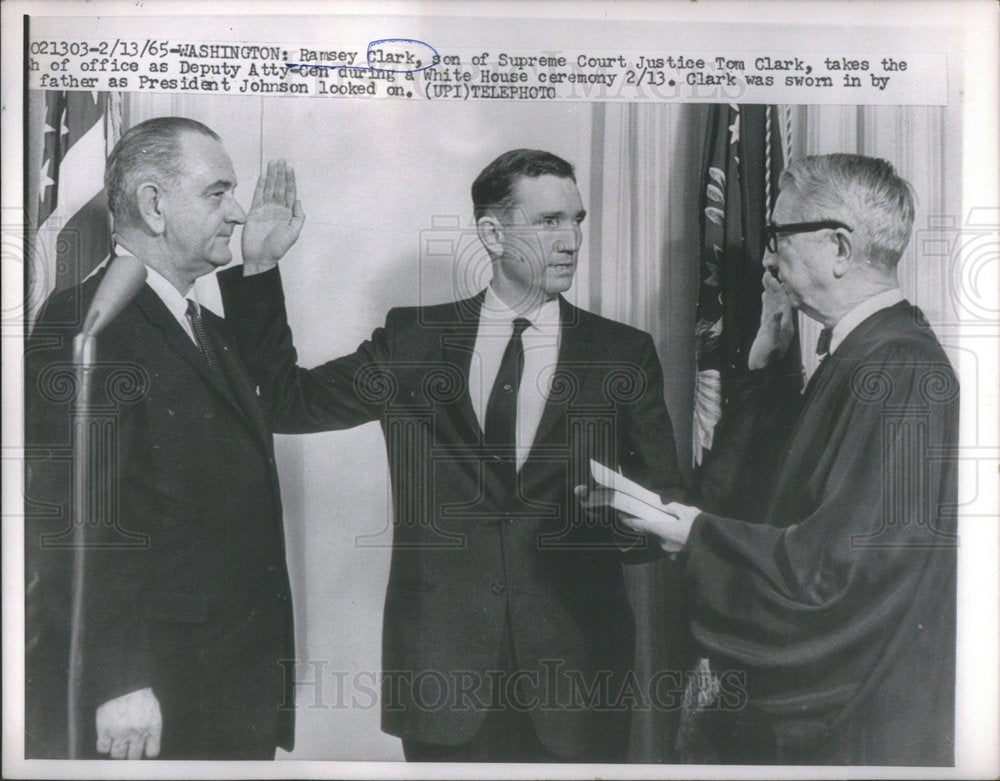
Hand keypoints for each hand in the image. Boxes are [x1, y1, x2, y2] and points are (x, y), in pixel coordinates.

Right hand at [95, 687, 161, 758]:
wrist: (124, 681)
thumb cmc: (140, 695)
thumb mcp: (154, 710)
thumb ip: (152, 729)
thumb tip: (148, 746)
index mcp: (152, 727)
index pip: (152, 752)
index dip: (146, 750)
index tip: (142, 747)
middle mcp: (138, 732)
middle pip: (134, 756)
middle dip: (131, 752)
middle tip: (128, 745)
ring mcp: (120, 732)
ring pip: (117, 755)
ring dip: (117, 750)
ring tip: (117, 741)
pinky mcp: (105, 729)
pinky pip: (102, 748)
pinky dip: (104, 745)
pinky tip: (106, 737)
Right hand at [241, 158, 305, 273]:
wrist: (260, 257)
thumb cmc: (278, 248)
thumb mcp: (293, 234)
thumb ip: (298, 217)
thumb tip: (298, 201)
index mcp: (287, 214)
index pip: (289, 193)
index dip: (290, 181)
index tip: (290, 169)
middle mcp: (277, 210)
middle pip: (279, 188)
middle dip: (280, 174)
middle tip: (281, 160)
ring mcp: (265, 210)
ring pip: (269, 189)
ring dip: (271, 176)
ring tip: (272, 163)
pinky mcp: (254, 212)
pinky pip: (258, 196)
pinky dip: (260, 186)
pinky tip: (263, 177)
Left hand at [617, 502, 699, 552]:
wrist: (716, 545)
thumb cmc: (701, 527)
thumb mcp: (688, 512)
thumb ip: (672, 508)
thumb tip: (661, 505)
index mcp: (663, 530)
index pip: (640, 525)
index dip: (629, 520)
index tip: (620, 516)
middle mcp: (663, 543)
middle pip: (652, 532)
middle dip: (655, 525)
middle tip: (665, 518)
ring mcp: (669, 553)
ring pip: (662, 540)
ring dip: (666, 533)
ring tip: (681, 527)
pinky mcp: (677, 558)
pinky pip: (670, 547)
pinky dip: (674, 541)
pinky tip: (685, 536)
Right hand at [748, 271, 794, 368]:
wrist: (761, 373)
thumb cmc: (764, 359)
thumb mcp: (769, 344)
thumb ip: (773, 328)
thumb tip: (778, 311)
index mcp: (785, 326)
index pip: (783, 303)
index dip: (778, 290)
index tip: (771, 278)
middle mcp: (782, 324)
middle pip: (779, 301)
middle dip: (774, 287)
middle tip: (766, 274)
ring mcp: (775, 327)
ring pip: (773, 305)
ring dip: (770, 292)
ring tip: (765, 279)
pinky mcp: (767, 330)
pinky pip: (768, 312)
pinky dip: (766, 302)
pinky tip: (764, 295)